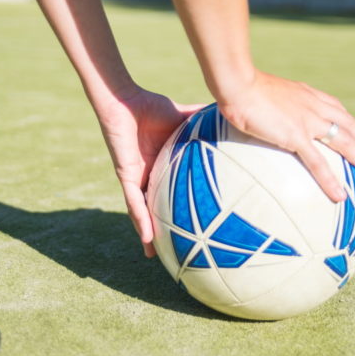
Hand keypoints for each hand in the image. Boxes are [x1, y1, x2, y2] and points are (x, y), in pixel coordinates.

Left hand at [95, 88, 202, 257]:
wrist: (127, 99)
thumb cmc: (150, 106)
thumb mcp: (183, 118)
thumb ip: (202, 120)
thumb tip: (229, 112)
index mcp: (160, 166)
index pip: (170, 193)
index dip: (176, 210)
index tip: (189, 226)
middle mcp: (147, 176)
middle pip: (153, 209)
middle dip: (158, 230)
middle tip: (170, 250)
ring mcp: (135, 178)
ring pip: (140, 213)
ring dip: (146, 233)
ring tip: (153, 256)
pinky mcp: (126, 175)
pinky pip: (133, 202)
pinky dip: (140, 219)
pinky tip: (146, 238)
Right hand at [218, 70, 354, 202]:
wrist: (238, 84)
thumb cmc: (239, 85)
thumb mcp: (259, 90)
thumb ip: (265, 100)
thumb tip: (253, 106)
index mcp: (304, 94)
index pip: (333, 106)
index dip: (346, 119)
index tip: (354, 128)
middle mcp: (312, 106)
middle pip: (346, 124)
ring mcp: (308, 122)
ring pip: (343, 142)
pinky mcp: (296, 137)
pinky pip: (318, 163)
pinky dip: (330, 180)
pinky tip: (339, 195)